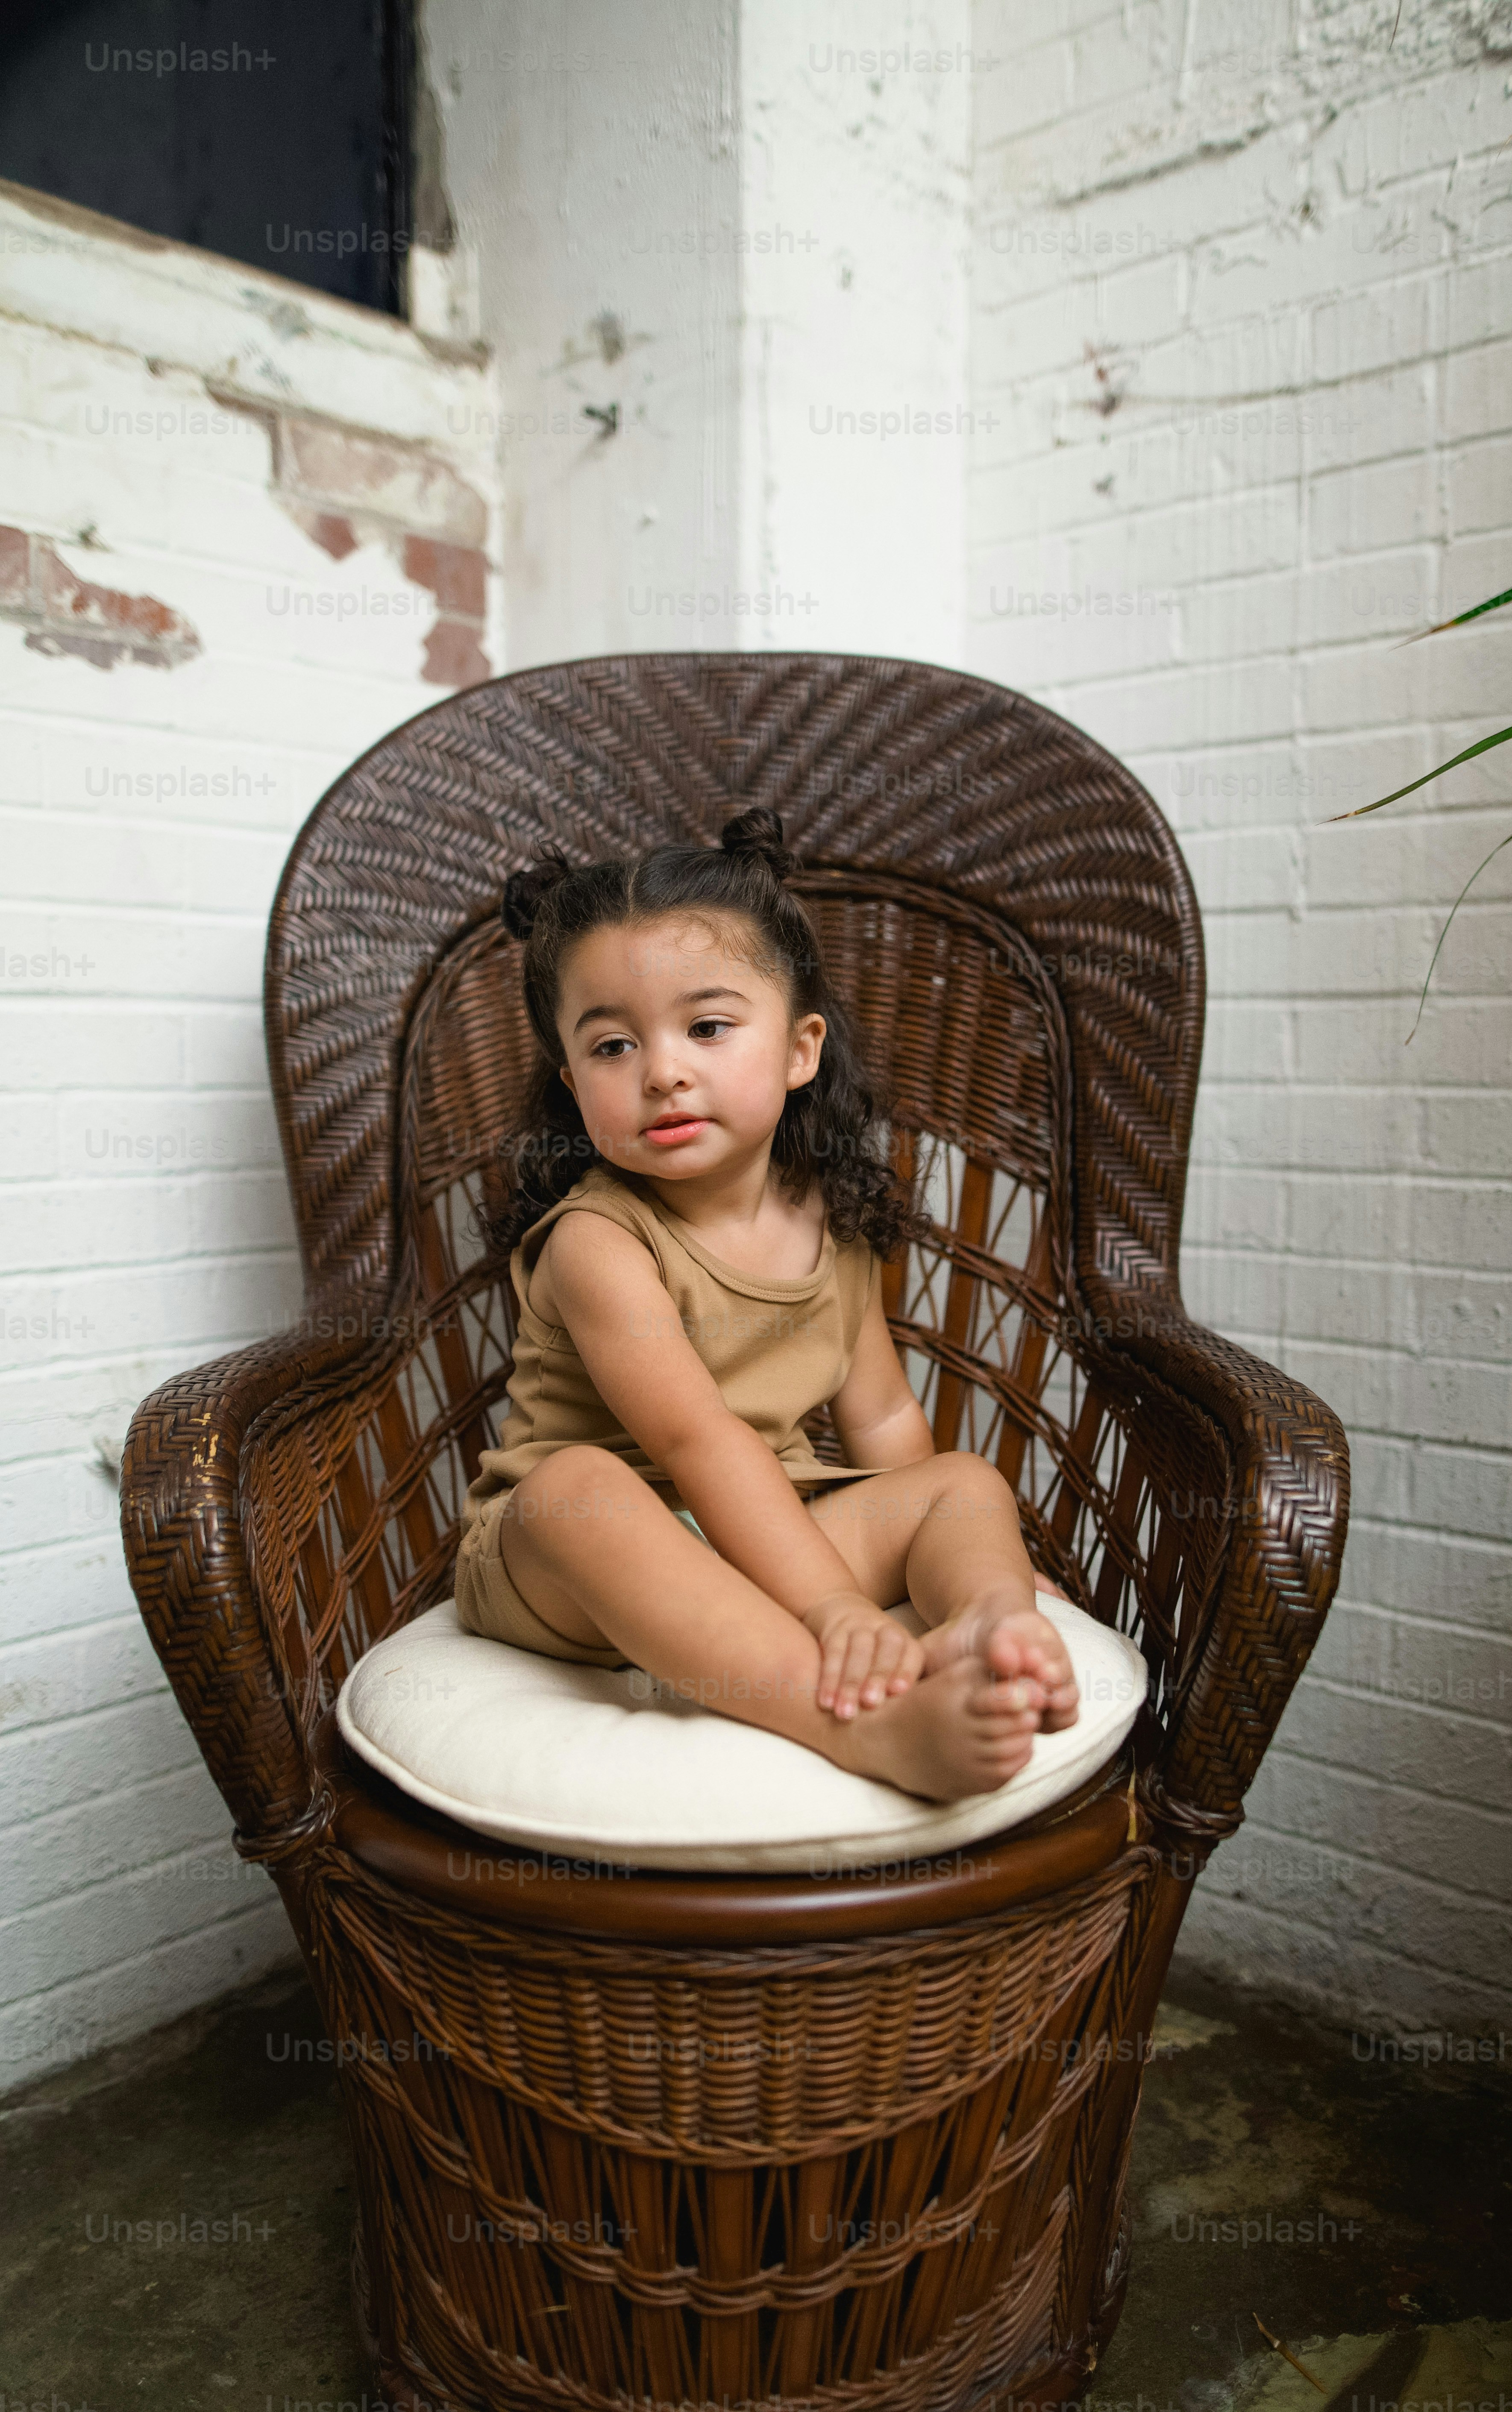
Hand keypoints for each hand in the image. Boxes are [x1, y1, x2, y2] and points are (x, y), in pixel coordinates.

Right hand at [801, 1591, 925, 1720]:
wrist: (840, 1607)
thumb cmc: (873, 1651)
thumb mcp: (892, 1659)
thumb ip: (898, 1684)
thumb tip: (908, 1722)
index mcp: (904, 1640)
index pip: (911, 1653)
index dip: (906, 1670)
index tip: (899, 1691)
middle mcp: (884, 1629)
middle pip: (884, 1651)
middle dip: (877, 1677)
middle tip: (871, 1703)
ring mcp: (858, 1626)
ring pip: (856, 1653)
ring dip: (850, 1684)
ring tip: (845, 1713)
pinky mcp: (834, 1629)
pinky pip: (831, 1653)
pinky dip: (828, 1679)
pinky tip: (826, 1701)